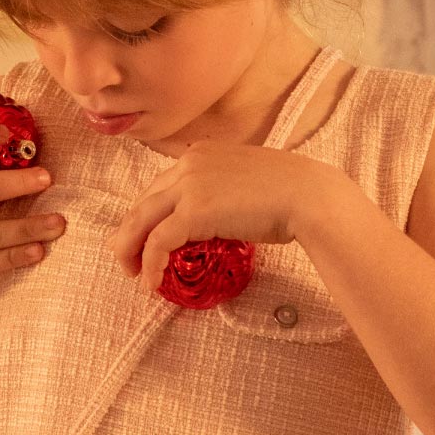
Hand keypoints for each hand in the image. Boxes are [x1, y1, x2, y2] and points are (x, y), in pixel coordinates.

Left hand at [104, 141, 321, 292]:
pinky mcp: (193, 211)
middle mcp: (189, 163)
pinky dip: (150, 263)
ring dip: (130, 249)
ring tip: (133, 274)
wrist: (308, 196)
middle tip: (125, 257)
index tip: (143, 234)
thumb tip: (217, 217)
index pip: (161, 185)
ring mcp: (189, 185)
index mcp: (201, 153)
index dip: (148, 213)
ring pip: (142, 220)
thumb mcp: (248, 182)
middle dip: (129, 231)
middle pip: (145, 200)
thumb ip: (223, 191)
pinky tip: (151, 281)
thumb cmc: (291, 193)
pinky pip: (158, 241)